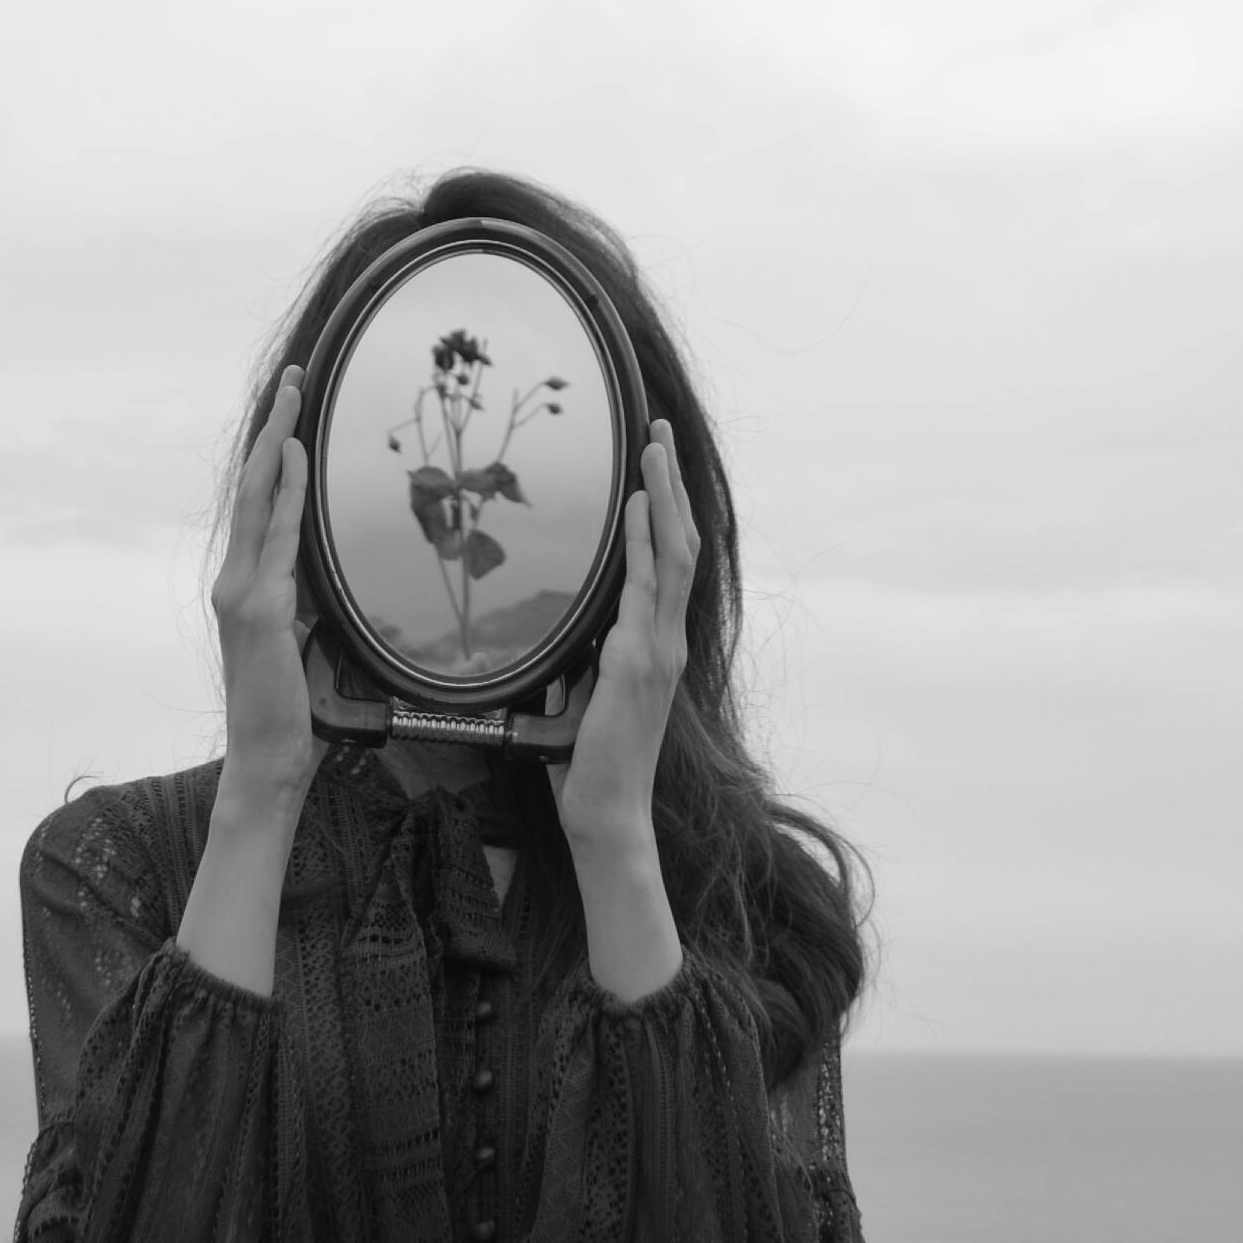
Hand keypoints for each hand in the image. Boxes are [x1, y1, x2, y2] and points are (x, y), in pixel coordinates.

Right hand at [210, 365, 321, 817]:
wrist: (267, 756)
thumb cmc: (286, 707)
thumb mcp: (298, 639)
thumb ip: (303, 600)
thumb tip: (324, 574)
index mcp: (241, 585)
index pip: (254, 502)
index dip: (268, 451)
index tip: (287, 407)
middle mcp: (231, 579)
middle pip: (249, 483)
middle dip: (270, 425)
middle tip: (291, 377)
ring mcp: (240, 591)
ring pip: (256, 497)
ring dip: (276, 441)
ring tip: (292, 396)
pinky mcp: (259, 608)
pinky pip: (276, 536)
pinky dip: (286, 491)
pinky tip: (297, 457)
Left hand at [551, 420, 698, 866]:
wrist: (607, 811)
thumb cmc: (590, 760)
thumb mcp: (583, 691)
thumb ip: (581, 655)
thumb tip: (561, 627)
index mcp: (657, 643)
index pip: (670, 561)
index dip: (668, 509)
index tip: (656, 463)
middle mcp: (667, 639)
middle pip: (681, 544)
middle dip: (672, 484)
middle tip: (660, 431)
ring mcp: (658, 650)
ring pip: (673, 556)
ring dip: (664, 498)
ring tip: (655, 449)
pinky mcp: (637, 663)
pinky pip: (646, 590)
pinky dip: (645, 543)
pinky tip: (638, 509)